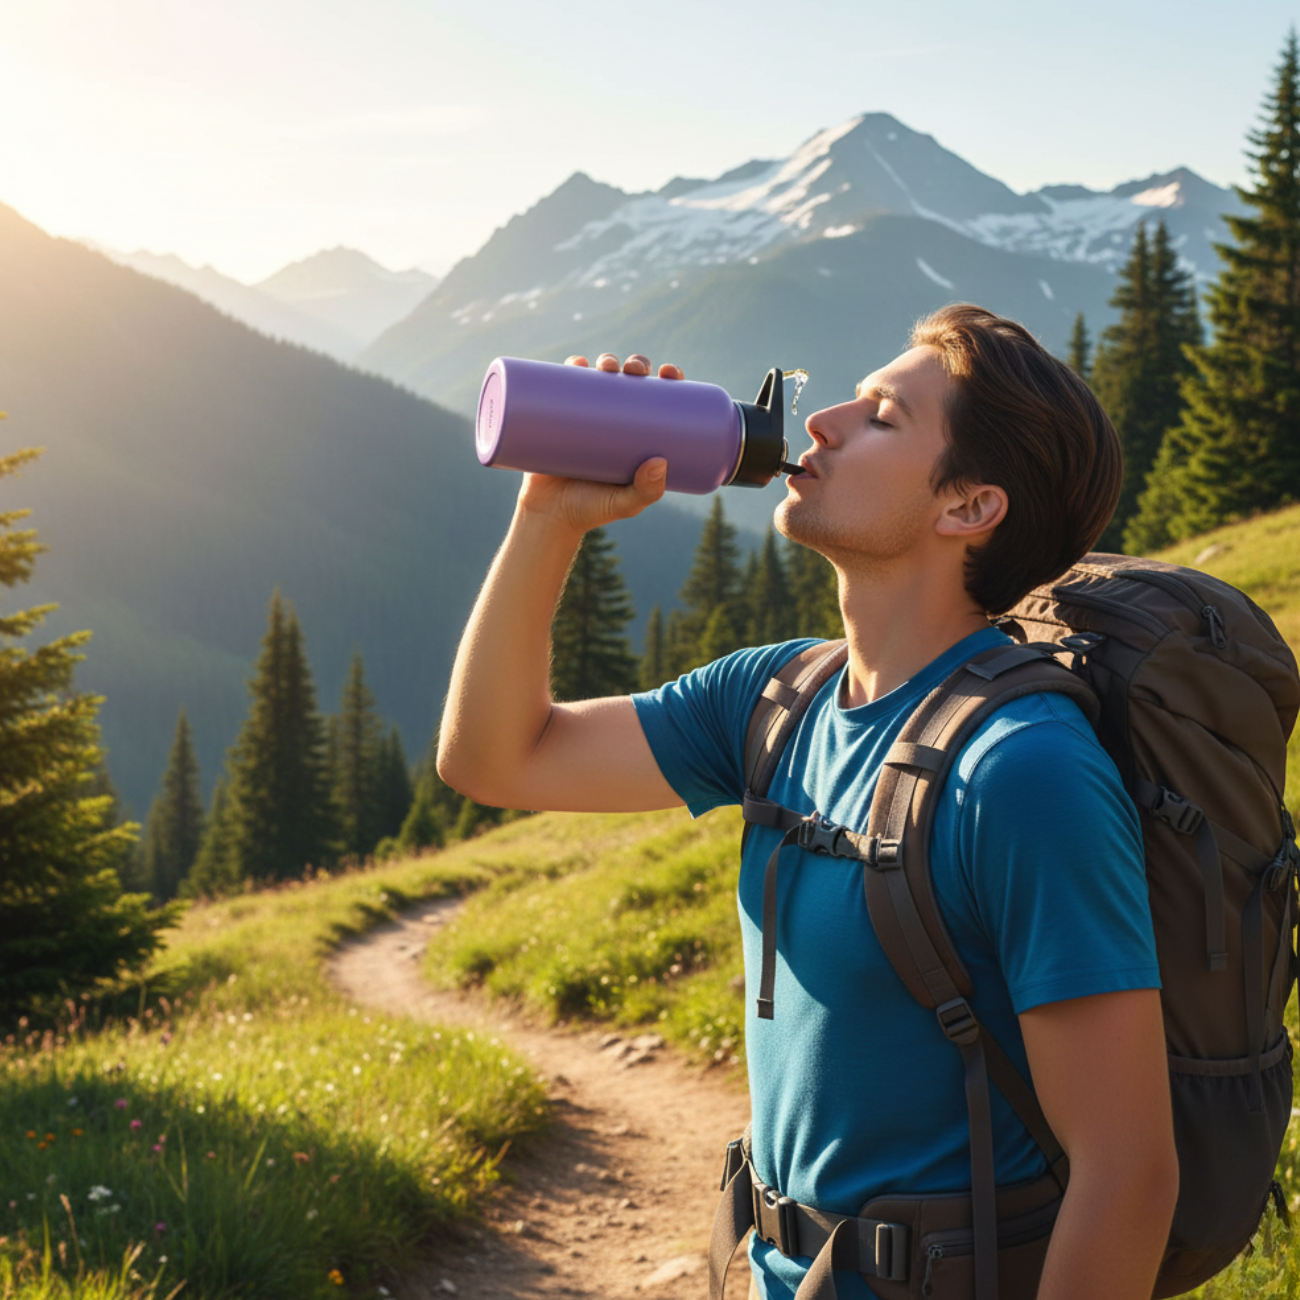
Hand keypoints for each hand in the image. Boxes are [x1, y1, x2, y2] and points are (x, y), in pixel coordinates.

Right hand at [516, 352, 684, 534]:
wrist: (548, 517)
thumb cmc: (592, 511)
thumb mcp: (625, 504)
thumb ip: (645, 491)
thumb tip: (660, 462)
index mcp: (636, 434)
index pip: (658, 398)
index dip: (667, 378)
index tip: (670, 372)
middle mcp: (612, 421)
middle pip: (629, 381)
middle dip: (636, 365)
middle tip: (634, 370)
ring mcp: (584, 418)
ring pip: (598, 378)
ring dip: (607, 360)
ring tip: (607, 365)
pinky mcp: (556, 420)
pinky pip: (561, 387)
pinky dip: (569, 370)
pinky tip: (577, 362)